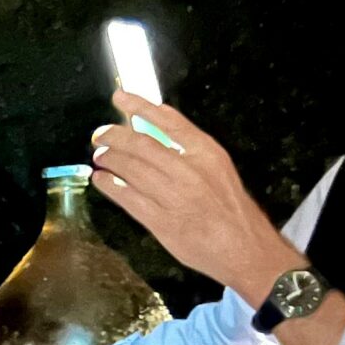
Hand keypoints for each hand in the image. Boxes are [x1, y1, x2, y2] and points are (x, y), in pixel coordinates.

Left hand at [92, 92, 300, 302]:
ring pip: (131, 169)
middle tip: (100, 134)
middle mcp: (189, 170)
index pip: (168, 120)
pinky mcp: (161, 222)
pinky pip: (127, 198)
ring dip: (110, 159)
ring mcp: (174, 196)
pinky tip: (101, 180)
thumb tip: (154, 133)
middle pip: (142, 144)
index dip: (140, 105)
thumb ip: (189, 151)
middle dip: (115, 136)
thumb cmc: (231, 208)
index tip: (120, 96)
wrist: (245, 248)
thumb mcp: (218, 169)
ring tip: (99, 156)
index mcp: (207, 152)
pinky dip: (110, 185)